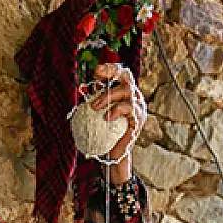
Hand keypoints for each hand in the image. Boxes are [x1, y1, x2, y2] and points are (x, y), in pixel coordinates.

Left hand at [90, 63, 145, 181]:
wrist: (113, 153)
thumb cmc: (104, 132)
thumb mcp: (96, 115)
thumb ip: (94, 102)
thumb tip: (83, 91)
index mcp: (124, 93)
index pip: (120, 74)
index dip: (109, 69)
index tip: (95, 72)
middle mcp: (133, 96)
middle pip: (127, 76)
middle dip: (112, 71)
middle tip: (97, 74)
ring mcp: (138, 106)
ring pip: (127, 90)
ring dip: (108, 95)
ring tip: (95, 106)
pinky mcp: (138, 118)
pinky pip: (128, 109)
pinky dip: (116, 111)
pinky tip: (106, 117)